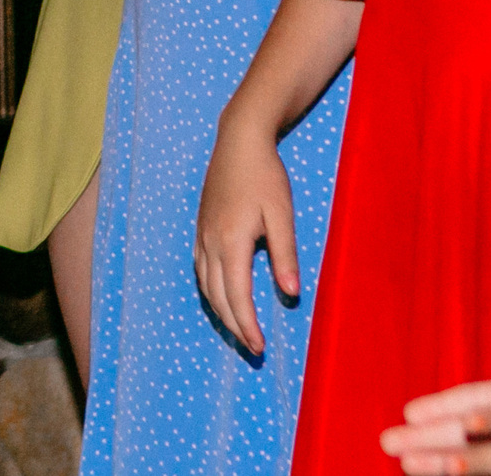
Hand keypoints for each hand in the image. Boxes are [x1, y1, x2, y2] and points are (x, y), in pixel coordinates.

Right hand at [195, 113, 298, 355]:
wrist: (239, 141)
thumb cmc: (266, 176)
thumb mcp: (282, 215)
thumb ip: (285, 255)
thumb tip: (290, 293)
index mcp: (231, 242)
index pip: (237, 296)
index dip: (248, 324)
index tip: (260, 347)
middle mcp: (210, 242)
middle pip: (217, 296)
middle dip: (234, 325)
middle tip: (253, 348)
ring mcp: (201, 235)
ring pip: (205, 285)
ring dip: (221, 311)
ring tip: (239, 329)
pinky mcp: (201, 227)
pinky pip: (200, 269)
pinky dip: (210, 290)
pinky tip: (221, 295)